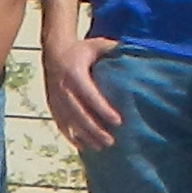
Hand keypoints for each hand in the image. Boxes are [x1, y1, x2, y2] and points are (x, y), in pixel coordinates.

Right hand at [41, 27, 123, 149]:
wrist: (53, 51)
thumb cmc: (81, 49)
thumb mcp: (96, 45)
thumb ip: (114, 49)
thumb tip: (140, 52)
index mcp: (74, 72)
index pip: (89, 95)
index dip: (102, 109)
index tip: (118, 122)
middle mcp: (62, 87)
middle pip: (78, 113)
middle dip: (94, 129)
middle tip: (110, 141)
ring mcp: (55, 98)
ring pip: (69, 121)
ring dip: (84, 136)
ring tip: (101, 147)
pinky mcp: (52, 105)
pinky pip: (60, 123)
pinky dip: (71, 136)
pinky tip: (83, 146)